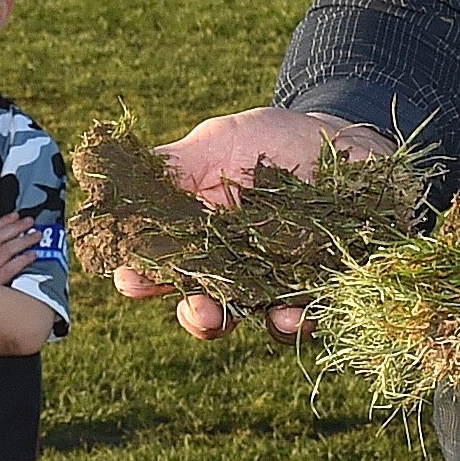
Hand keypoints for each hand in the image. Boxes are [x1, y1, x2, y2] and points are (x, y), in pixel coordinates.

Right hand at [0, 210, 41, 286]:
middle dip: (16, 227)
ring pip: (6, 249)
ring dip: (23, 240)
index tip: (15, 215)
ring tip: (36, 236)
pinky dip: (23, 260)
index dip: (3, 222)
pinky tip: (33, 256)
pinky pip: (10, 268)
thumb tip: (9, 254)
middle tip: (30, 222)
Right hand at [118, 107, 398, 340]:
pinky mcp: (317, 287)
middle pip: (201, 302)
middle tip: (197, 310)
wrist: (347, 141)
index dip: (140, 274)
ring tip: (246, 316)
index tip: (131, 278)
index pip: (159, 263)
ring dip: (244, 322)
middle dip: (196, 313)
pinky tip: (294, 312)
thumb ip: (172, 166)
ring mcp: (272, 281)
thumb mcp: (218, 141)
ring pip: (249, 316)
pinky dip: (296, 319)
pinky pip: (304, 314)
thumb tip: (111, 180)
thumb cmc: (274, 138)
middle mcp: (229, 264)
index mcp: (195, 232)